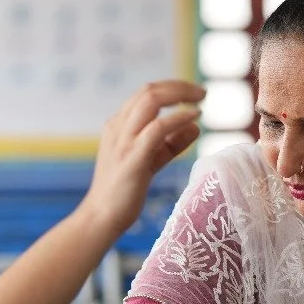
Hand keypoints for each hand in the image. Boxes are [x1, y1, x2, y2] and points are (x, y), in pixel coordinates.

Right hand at [77, 80, 204, 237]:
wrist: (102, 217)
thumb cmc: (124, 192)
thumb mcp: (151, 161)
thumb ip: (171, 143)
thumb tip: (195, 127)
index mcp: (118, 125)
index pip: (145, 93)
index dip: (172, 88)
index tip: (194, 93)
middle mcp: (118, 127)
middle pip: (149, 90)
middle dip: (179, 86)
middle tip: (202, 92)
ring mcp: (123, 140)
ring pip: (150, 100)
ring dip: (180, 94)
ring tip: (201, 99)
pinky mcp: (133, 157)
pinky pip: (158, 128)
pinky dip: (178, 118)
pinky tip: (194, 117)